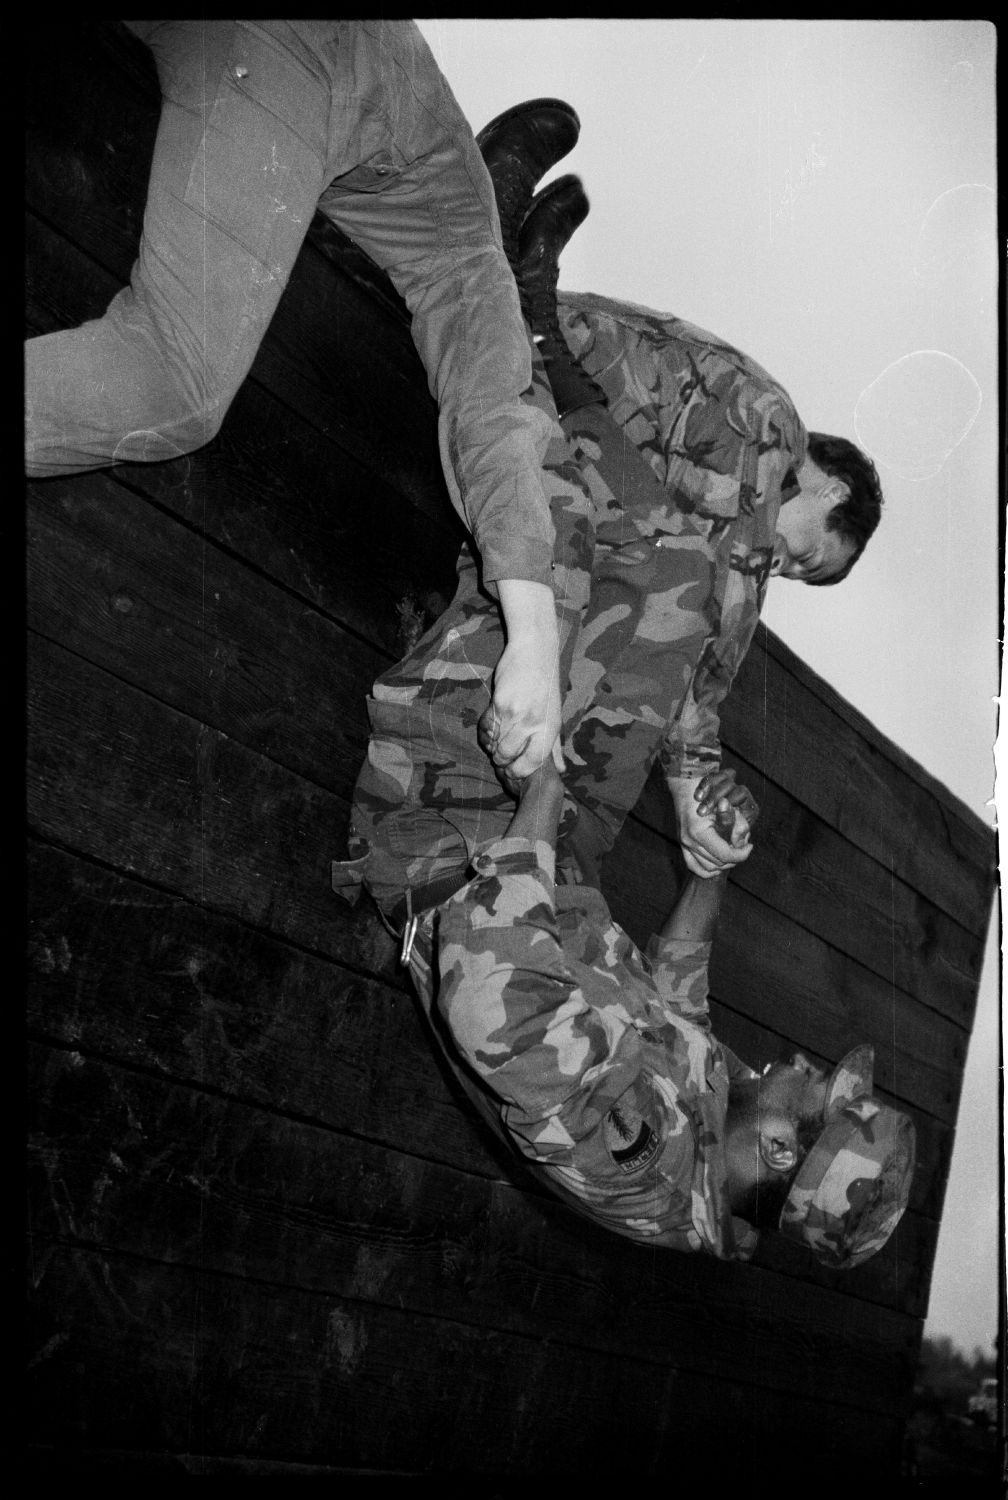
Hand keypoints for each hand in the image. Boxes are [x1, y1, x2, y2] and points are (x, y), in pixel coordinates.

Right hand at [479, 638, 562, 788]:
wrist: (534, 651)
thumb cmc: (545, 685)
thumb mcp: (555, 715)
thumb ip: (554, 745)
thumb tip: (561, 770)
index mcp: (550, 728)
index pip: (534, 762)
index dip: (520, 771)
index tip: (512, 772)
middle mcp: (534, 723)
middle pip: (509, 755)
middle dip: (501, 760)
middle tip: (499, 756)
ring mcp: (516, 713)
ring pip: (496, 742)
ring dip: (492, 745)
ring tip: (495, 739)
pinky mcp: (499, 703)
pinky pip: (487, 726)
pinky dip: (486, 730)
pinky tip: (491, 725)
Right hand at [669, 770, 756, 878]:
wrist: (686, 786)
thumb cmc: (707, 793)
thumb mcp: (725, 806)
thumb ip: (734, 825)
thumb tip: (744, 841)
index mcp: (698, 832)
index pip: (725, 855)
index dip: (741, 855)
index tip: (750, 847)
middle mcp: (689, 841)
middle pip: (717, 863)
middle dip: (734, 858)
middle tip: (743, 848)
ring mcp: (683, 844)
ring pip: (707, 868)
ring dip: (723, 864)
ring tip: (733, 853)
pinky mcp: (681, 845)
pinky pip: (694, 866)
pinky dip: (707, 868)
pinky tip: (719, 862)